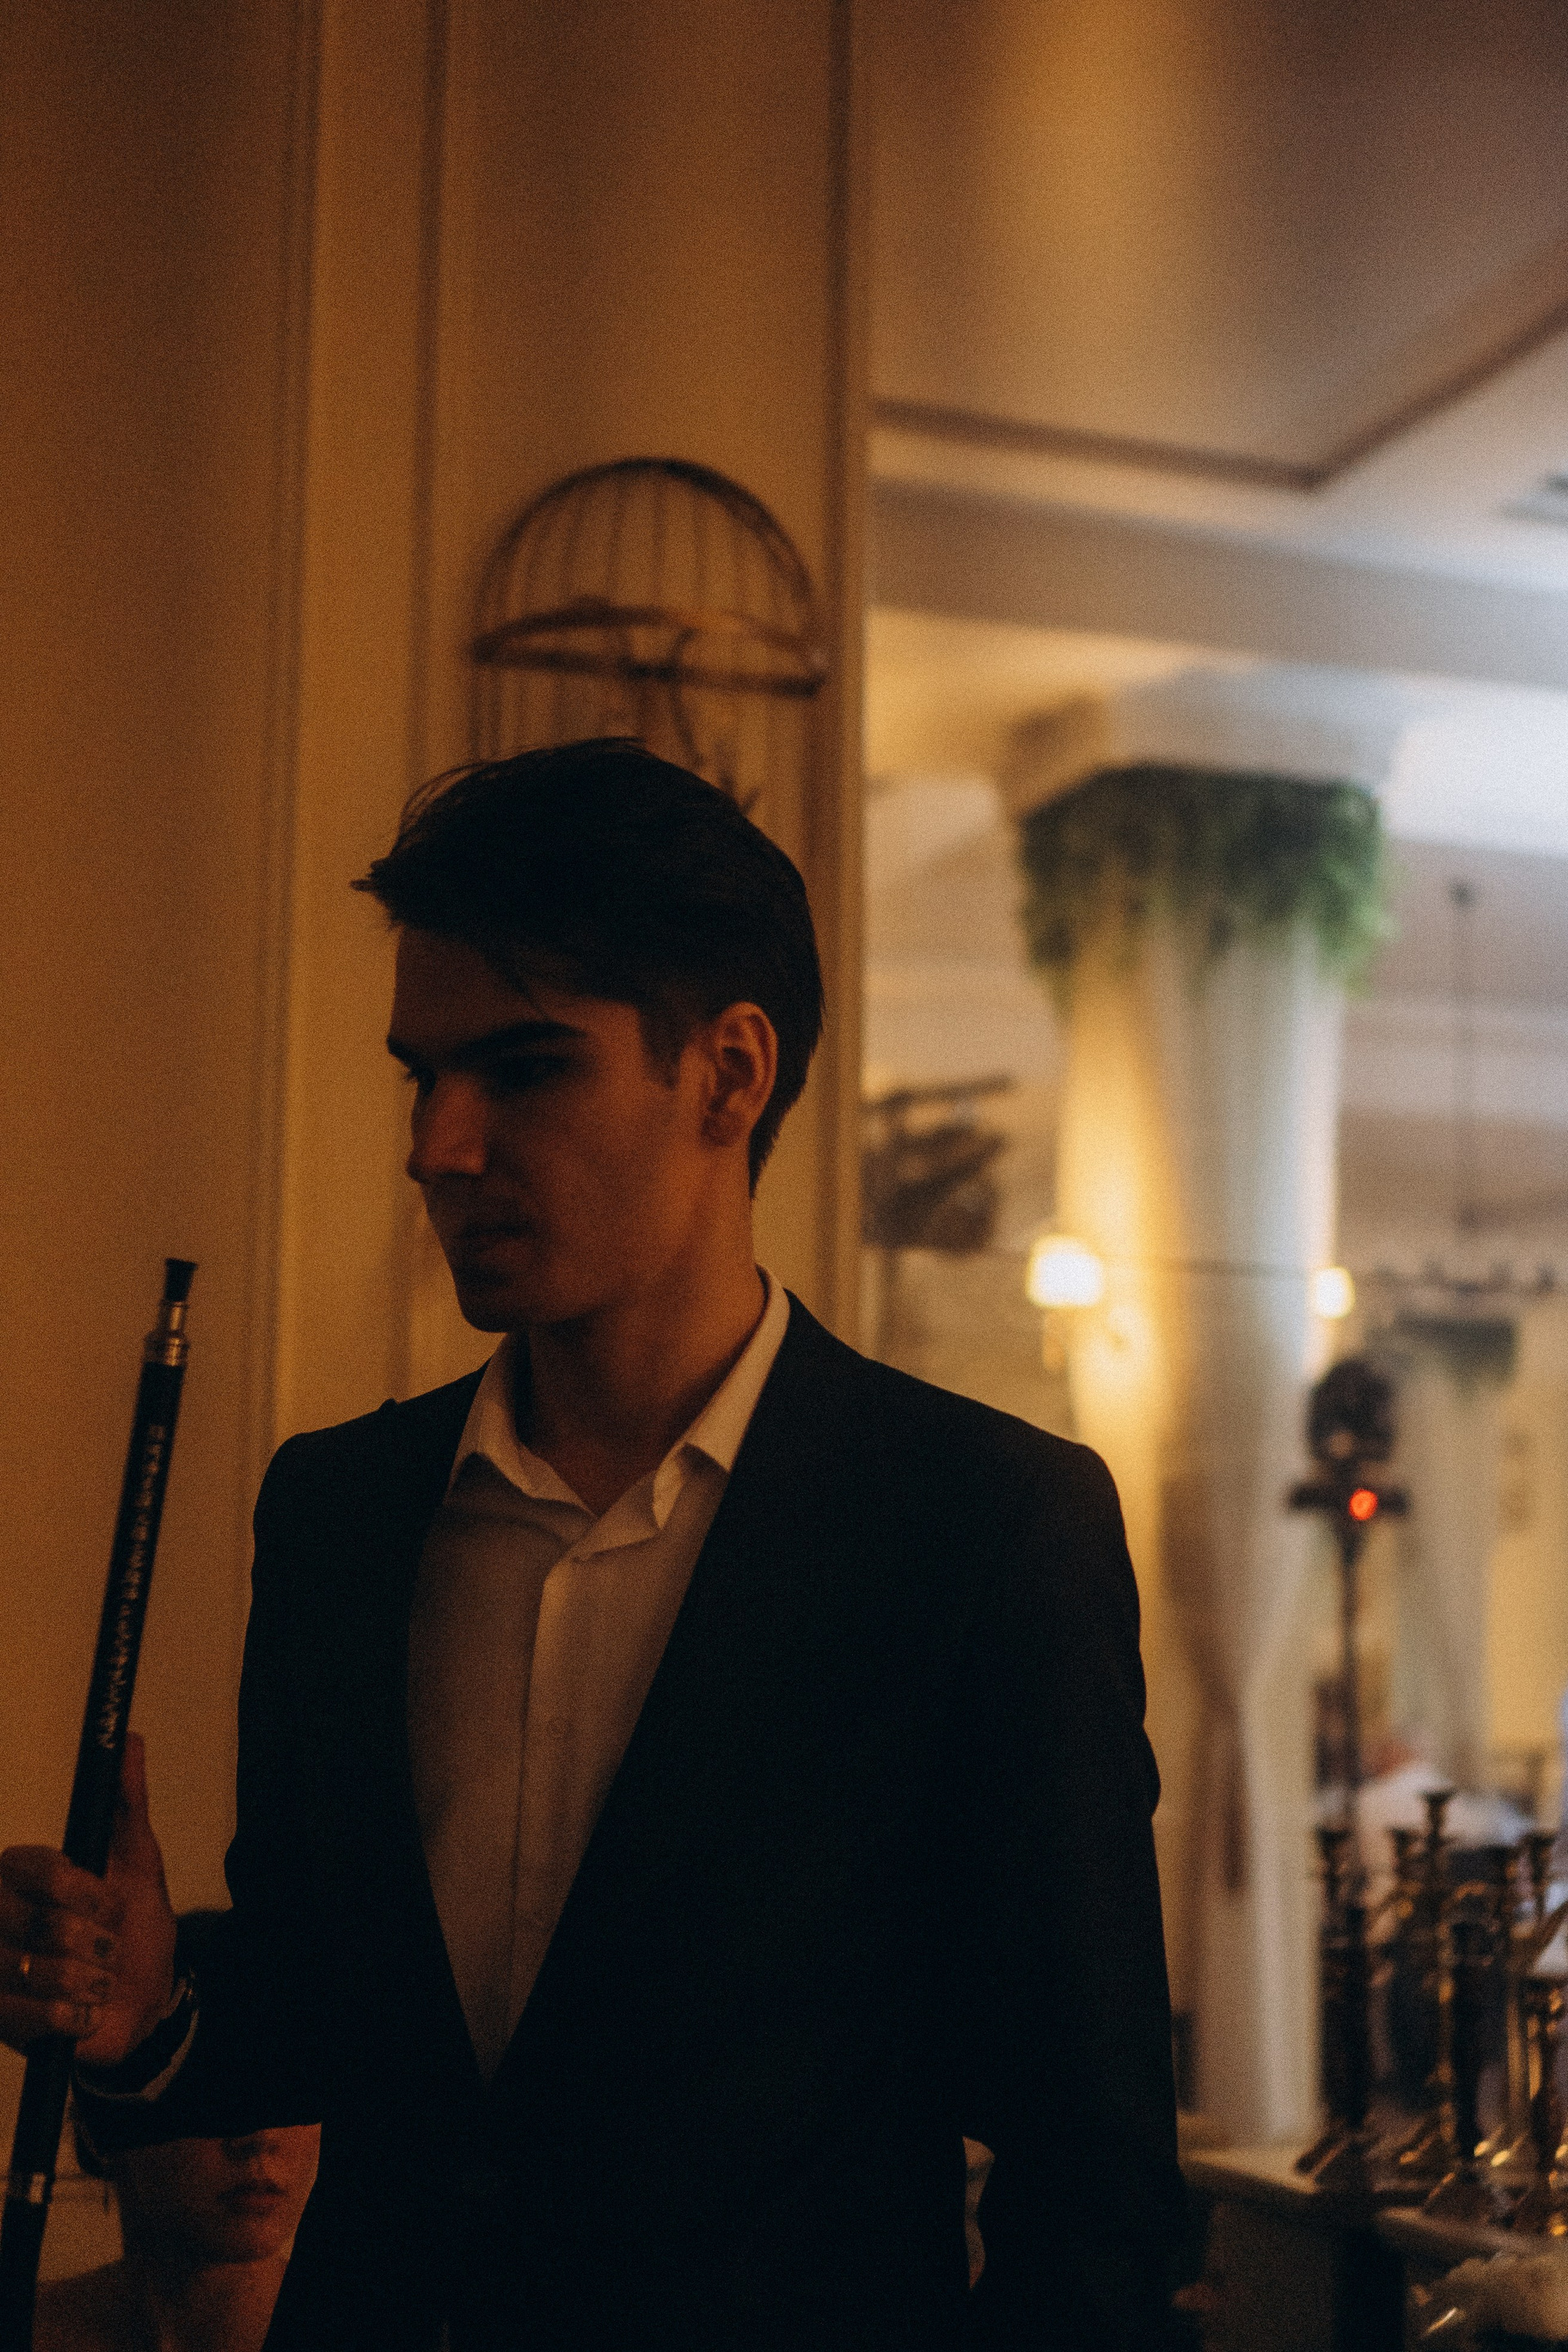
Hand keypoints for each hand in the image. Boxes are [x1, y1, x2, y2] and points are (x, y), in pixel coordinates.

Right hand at [0, 1734, 177, 2066]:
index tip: (112, 1904)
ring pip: (37, 1972)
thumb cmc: (134, 1923)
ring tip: (99, 1980)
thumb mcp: (137, 1862)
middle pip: (41, 1925)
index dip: (83, 1892)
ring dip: (89, 1981)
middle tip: (110, 1947)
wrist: (143, 2000)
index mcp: (22, 1872)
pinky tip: (86, 2011)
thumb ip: (127, 1803)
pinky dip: (73, 2015)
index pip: (38, 1869)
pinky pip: (29, 2018)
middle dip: (94, 1941)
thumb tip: (128, 1739)